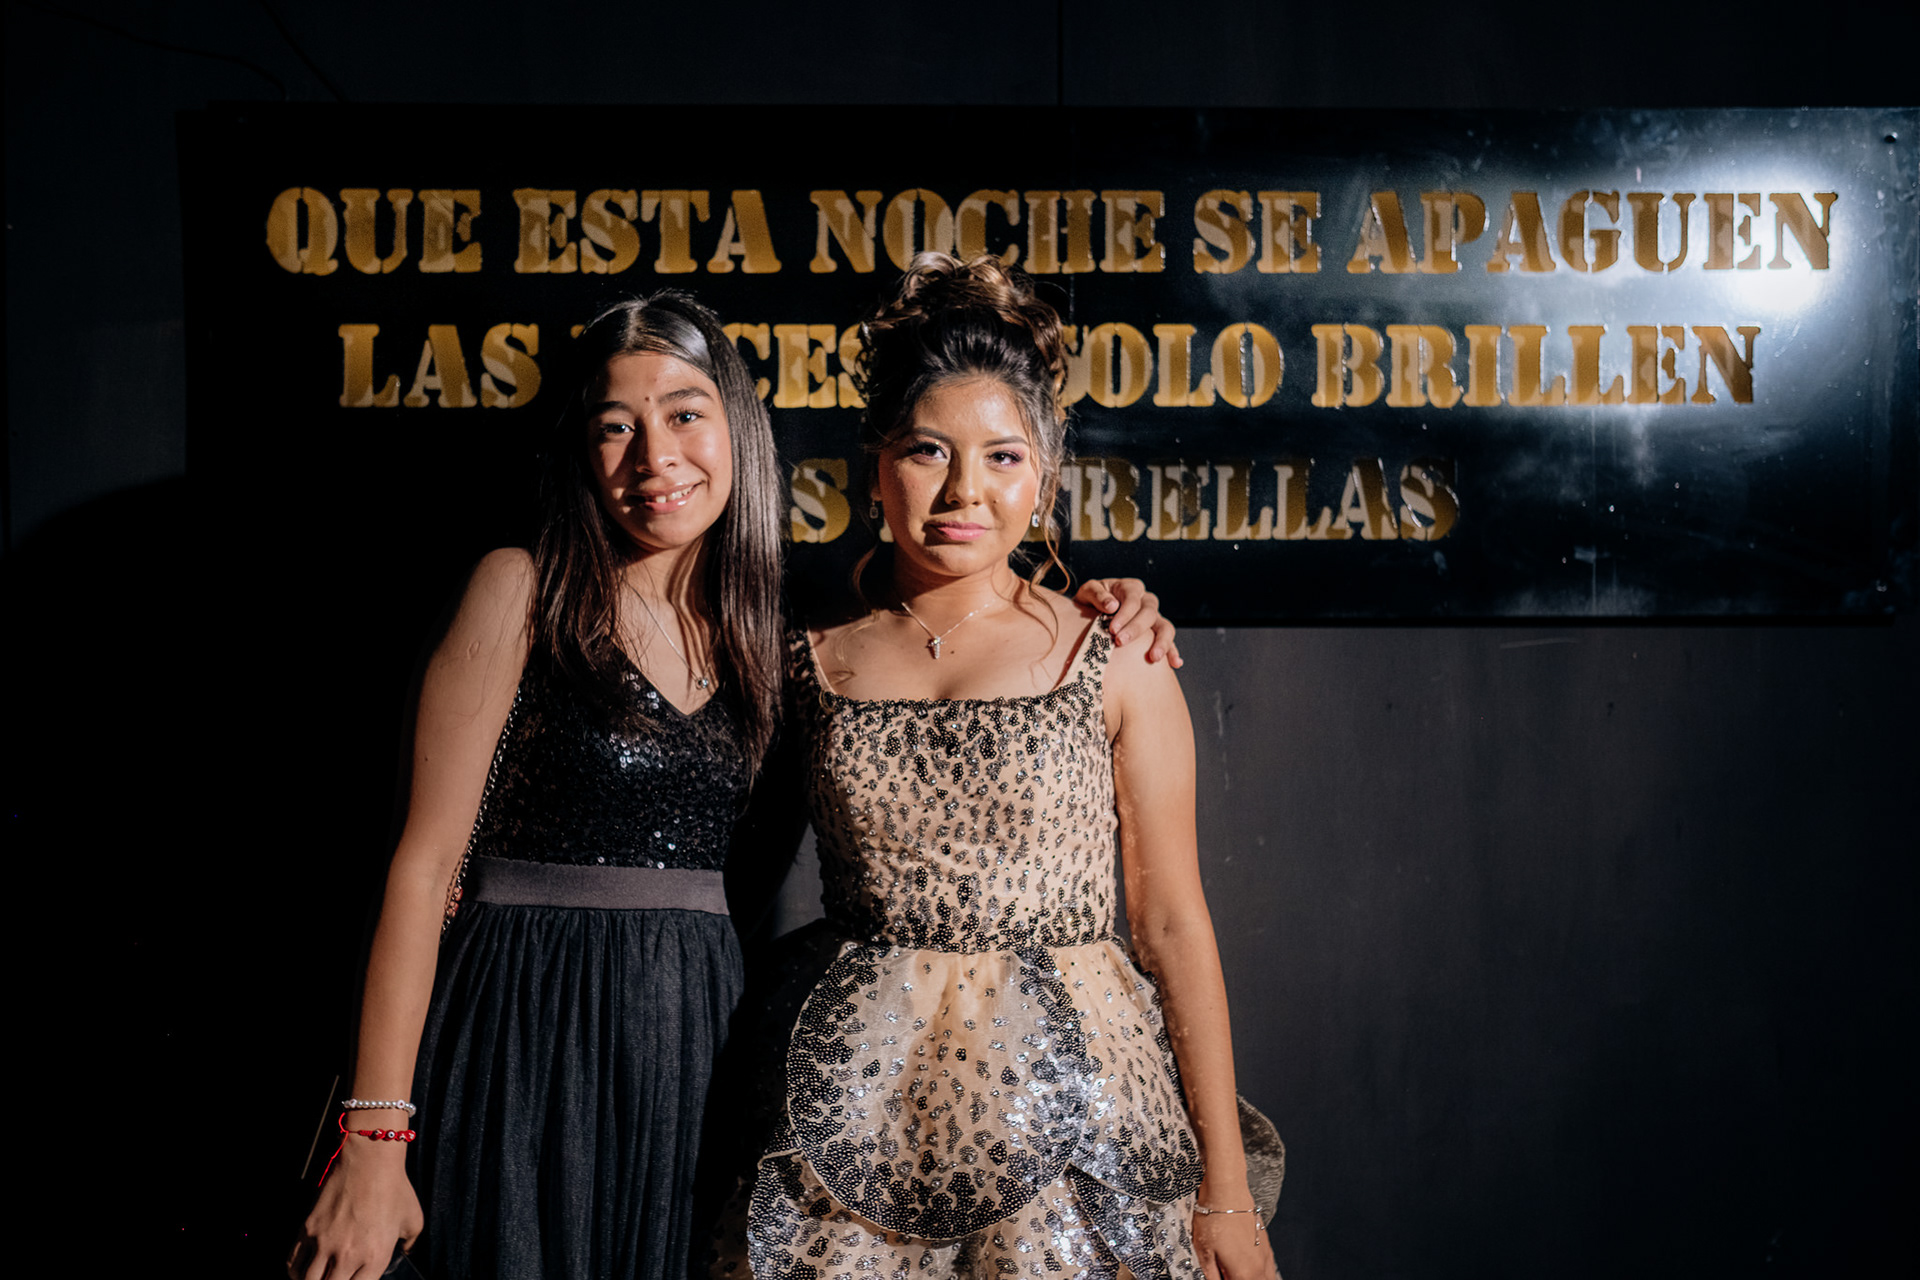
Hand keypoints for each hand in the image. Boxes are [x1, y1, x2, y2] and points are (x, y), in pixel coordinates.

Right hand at [292, 1137, 422, 1279]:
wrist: (370, 1160)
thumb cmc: (394, 1188)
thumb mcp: (413, 1219)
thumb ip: (409, 1243)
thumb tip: (404, 1251)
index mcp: (376, 1257)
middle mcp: (348, 1255)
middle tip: (336, 1277)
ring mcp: (324, 1243)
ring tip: (319, 1277)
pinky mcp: (307, 1230)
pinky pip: (292, 1264)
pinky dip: (295, 1272)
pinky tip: (304, 1271)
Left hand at [1075, 578, 1181, 666]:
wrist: (1090, 613)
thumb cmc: (1090, 601)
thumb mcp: (1088, 591)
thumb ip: (1097, 594)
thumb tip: (1112, 605)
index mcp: (1130, 588)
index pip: (1133, 599)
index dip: (1124, 614)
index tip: (1112, 629)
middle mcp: (1146, 601)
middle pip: (1149, 613)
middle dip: (1136, 628)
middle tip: (1120, 641)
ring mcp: (1154, 618)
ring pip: (1166, 626)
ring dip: (1162, 642)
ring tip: (1153, 658)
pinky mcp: (1157, 633)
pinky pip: (1169, 641)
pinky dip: (1173, 652)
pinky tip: (1175, 663)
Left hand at [1193, 1203, 1278, 1279]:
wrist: (1227, 1191)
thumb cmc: (1214, 1217)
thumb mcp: (1204, 1252)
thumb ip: (1210, 1274)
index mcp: (1244, 1274)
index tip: (1220, 1276)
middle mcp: (1260, 1267)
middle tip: (1227, 1273)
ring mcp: (1266, 1255)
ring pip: (1267, 1279)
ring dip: (1254, 1278)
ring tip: (1237, 1272)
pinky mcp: (1266, 1245)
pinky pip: (1269, 1268)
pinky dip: (1261, 1273)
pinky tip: (1248, 1268)